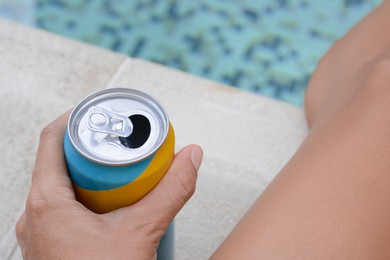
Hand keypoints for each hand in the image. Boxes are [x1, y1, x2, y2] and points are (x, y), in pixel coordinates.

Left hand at [16, 112, 202, 258]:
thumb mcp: (141, 233)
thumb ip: (171, 191)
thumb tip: (191, 157)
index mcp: (46, 203)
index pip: (51, 139)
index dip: (75, 118)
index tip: (98, 112)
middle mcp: (35, 215)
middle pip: (57, 161)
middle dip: (90, 146)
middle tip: (116, 141)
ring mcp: (41, 232)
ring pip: (61, 185)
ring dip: (89, 172)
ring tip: (116, 169)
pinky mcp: (51, 244)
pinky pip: (63, 206)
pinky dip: (86, 195)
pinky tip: (108, 204)